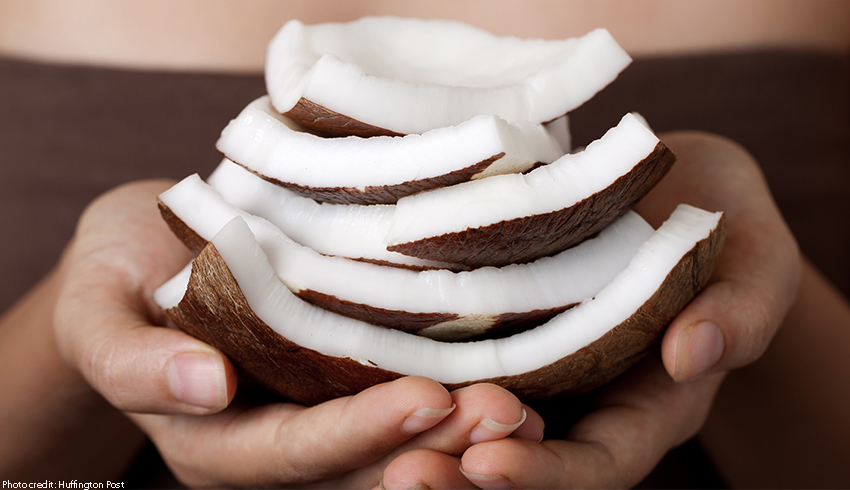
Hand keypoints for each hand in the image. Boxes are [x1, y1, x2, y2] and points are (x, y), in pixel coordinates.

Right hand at [51, 180, 543, 486]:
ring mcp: (313, 414)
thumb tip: (203, 386)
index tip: (425, 402)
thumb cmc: (117, 273)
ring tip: (522, 405)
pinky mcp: (342, 379)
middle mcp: (273, 442)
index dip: (356, 435)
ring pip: (392, 445)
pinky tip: (510, 374)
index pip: (291, 452)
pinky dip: (452, 396)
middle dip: (433, 444)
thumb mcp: (98, 310)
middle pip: (357, 463)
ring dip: (459, 432)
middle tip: (506, 412)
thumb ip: (130, 360)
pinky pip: (400, 398)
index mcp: (213, 440)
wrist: (147, 250)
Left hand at [378, 131, 801, 487]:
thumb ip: (743, 311)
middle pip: (522, 459)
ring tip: (367, 436)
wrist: (677, 185)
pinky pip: (454, 356)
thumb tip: (697, 355)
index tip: (484, 466)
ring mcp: (535, 364)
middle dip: (462, 474)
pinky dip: (413, 369)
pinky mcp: (496, 323)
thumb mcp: (758, 261)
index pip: (598, 463)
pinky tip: (366, 363)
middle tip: (401, 477)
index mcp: (647, 406)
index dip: (545, 475)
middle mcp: (581, 399)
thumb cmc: (727, 223)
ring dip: (423, 434)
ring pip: (474, 417)